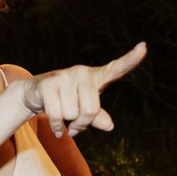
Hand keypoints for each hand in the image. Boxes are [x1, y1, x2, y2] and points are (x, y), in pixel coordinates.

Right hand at [22, 42, 146, 137]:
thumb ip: (98, 117)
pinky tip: (56, 127)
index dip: (131, 59)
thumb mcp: (83, 109)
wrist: (33, 94)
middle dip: (82, 124)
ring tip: (61, 116)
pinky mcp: (49, 83)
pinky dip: (56, 126)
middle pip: (91, 109)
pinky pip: (57, 115)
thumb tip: (109, 125)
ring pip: (72, 114)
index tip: (143, 47)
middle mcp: (82, 72)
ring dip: (66, 123)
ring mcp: (65, 76)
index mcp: (95, 77)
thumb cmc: (64, 101)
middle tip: (75, 126)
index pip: (116, 68)